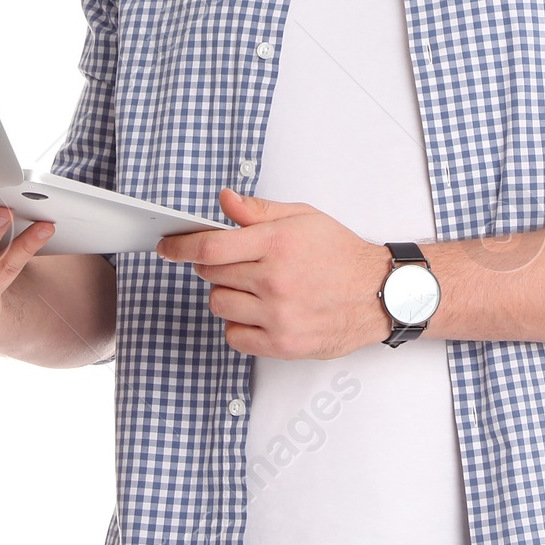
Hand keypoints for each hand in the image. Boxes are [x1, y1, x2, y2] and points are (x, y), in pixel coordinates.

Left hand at [155, 188, 388, 358]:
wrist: (377, 293)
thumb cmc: (340, 254)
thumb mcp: (302, 218)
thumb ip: (258, 211)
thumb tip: (224, 200)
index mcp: (276, 244)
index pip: (210, 247)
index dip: (180, 247)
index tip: (167, 247)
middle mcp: (275, 280)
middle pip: (212, 275)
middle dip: (214, 267)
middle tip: (236, 263)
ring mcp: (278, 315)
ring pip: (219, 305)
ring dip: (227, 294)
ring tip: (253, 287)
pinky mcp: (283, 344)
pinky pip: (234, 336)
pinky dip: (238, 324)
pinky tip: (258, 312)